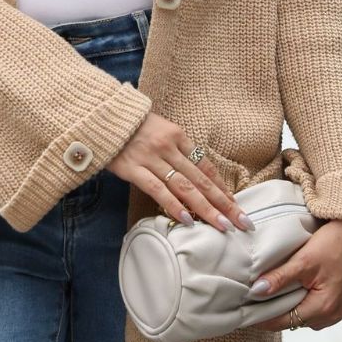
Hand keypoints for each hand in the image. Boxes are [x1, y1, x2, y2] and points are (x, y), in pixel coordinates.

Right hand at [107, 113, 249, 233]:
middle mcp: (168, 147)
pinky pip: (157, 190)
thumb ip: (174, 150)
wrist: (99, 115)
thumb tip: (192, 175)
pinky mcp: (133, 169)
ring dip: (205, 209)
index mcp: (178, 135)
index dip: (221, 187)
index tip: (235, 205)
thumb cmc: (129, 126)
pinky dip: (174, 206)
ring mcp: (151, 158)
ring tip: (222, 226)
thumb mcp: (158, 130)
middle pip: (201, 180)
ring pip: (185, 188)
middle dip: (223, 203)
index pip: (205, 166)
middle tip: (242, 222)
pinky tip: (188, 220)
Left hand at [248, 218, 341, 330]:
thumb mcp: (303, 260)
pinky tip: (302, 292)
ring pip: (311, 317)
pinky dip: (311, 304)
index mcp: (324, 307)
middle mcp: (336, 313)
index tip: (246, 314)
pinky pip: (325, 310)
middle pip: (298, 321)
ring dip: (296, 309)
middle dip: (278, 314)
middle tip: (258, 303)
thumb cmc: (336, 242)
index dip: (263, 318)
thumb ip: (280, 278)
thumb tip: (256, 292)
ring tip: (277, 297)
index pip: (284, 321)